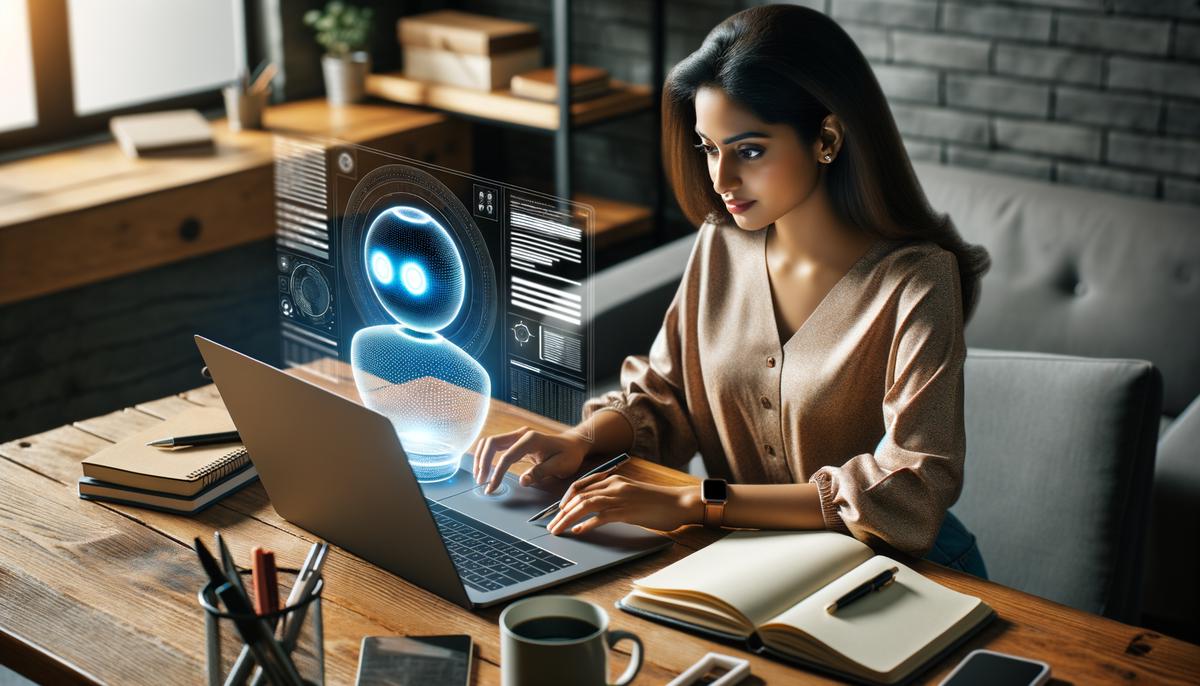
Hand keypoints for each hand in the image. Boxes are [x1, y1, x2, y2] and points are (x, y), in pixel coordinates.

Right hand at [469, 426, 589, 493]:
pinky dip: (487, 456)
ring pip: (490, 442)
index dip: (497, 473)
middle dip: (483, 462)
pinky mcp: (516, 441)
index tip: (491, 488)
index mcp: (531, 439)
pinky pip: (496, 446)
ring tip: (480, 476)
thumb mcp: (560, 466)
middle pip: (492, 443)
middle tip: (481, 481)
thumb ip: (541, 472)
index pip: (507, 456)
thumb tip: (523, 481)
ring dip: (482, 458)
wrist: (574, 444)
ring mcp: (517, 436)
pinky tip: (485, 469)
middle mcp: (521, 434)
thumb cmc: (569, 455)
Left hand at [546, 473, 702, 535]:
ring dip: (567, 519)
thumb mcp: (631, 494)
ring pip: (585, 505)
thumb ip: (613, 497)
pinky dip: (586, 524)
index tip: (558, 511)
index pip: (581, 486)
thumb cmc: (657, 501)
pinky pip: (601, 517)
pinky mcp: (627, 512)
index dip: (566, 498)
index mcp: (614, 479)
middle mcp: (614, 486)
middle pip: (579, 496)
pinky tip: (579, 531)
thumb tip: (595, 510)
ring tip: (558, 530)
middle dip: (561, 512)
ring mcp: (620, 498)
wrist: (679, 503)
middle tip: (552, 525)